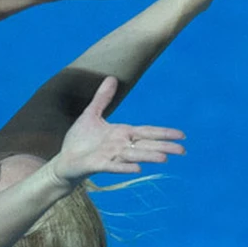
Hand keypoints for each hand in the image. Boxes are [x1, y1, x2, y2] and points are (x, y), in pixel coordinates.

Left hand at [49, 77, 185, 184]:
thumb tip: (112, 77)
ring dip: (148, 157)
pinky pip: (113, 166)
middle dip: (164, 147)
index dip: (164, 133)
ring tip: (164, 159)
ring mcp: (110, 156)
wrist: (64, 160)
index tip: (182, 135)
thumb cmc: (79, 140)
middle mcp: (119, 146)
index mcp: (121, 134)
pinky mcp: (97, 165)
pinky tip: (138, 169)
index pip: (147, 132)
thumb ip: (102, 98)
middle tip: (183, 151)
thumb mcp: (91, 114)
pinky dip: (125, 167)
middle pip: (145, 145)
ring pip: (133, 156)